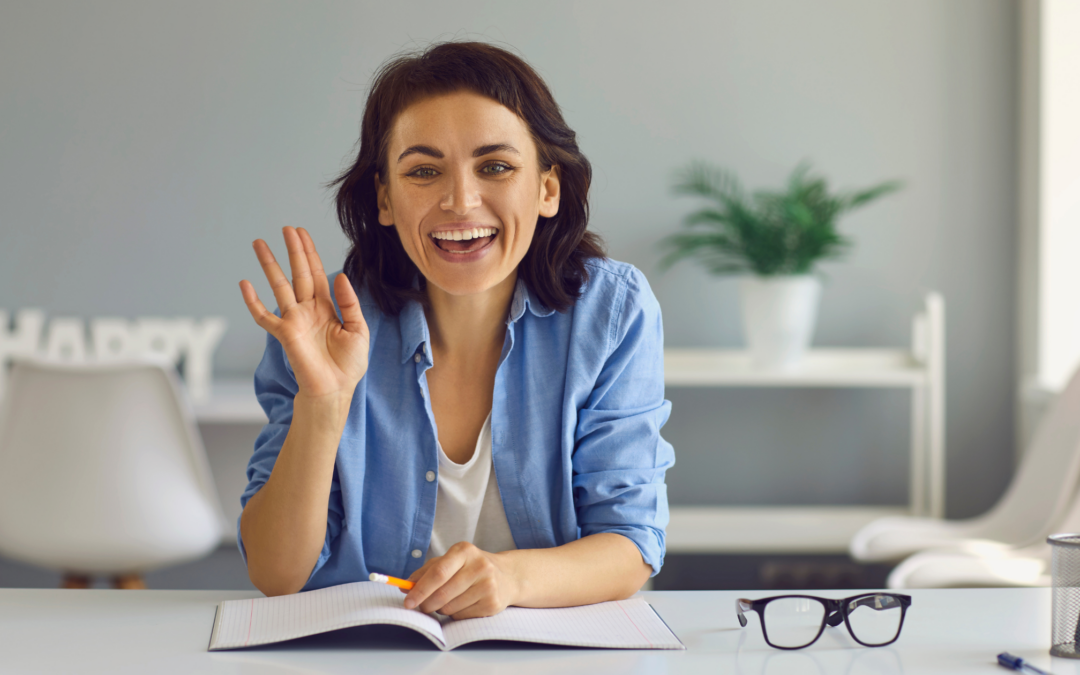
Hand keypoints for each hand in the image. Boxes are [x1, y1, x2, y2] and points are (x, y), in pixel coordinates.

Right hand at [239, 227, 368, 400]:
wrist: (336, 389)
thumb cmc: (348, 365)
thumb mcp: (358, 329)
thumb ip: (350, 302)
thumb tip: (340, 275)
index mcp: (326, 307)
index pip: (316, 273)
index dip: (310, 253)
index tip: (302, 233)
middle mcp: (308, 310)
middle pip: (298, 273)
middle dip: (293, 251)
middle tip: (286, 228)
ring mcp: (294, 320)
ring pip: (279, 286)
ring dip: (269, 265)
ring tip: (259, 243)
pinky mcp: (284, 335)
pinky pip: (264, 316)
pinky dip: (254, 302)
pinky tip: (245, 284)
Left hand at [402, 542, 518, 619]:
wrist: (507, 576)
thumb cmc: (471, 568)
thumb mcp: (451, 561)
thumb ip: (427, 571)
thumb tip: (405, 586)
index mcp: (465, 551)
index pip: (438, 573)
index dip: (420, 589)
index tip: (408, 601)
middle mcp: (479, 566)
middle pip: (442, 593)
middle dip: (426, 604)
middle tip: (421, 607)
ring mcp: (488, 585)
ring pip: (450, 608)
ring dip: (441, 609)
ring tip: (448, 600)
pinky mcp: (493, 603)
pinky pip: (461, 616)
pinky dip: (455, 614)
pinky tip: (463, 604)